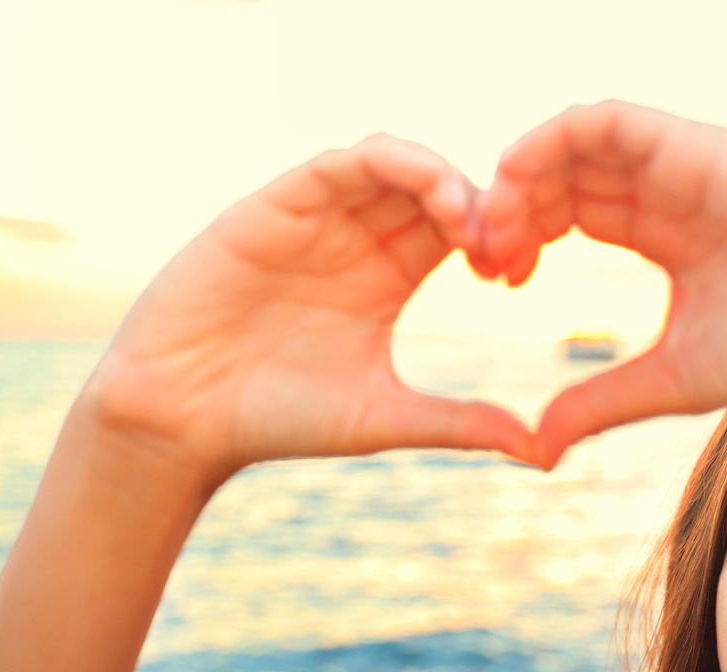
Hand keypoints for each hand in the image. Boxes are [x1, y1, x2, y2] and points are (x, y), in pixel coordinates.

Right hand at [89, 135, 533, 476]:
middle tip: (503, 243)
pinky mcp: (275, 206)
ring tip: (466, 219)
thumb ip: (462, 423)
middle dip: (479, 202)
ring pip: (393, 163)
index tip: (516, 275)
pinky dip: (388, 163)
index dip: (498, 236)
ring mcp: (316, 218)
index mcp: (388, 276)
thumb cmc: (279, 419)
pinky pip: (338, 163)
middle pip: (434, 187)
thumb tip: (544, 453)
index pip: (458, 229)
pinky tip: (424, 191)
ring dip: (440, 176)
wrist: (182, 418)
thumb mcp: (387, 418)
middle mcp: (356, 237)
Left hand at [475, 101, 726, 466]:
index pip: (571, 211)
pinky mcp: (693, 144)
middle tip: (484, 257)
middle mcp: (666, 189)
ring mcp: (679, 161)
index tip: (498, 281)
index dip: (523, 238)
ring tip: (499, 225)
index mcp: (662, 232)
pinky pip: (606, 120)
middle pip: (563, 174)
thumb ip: (600, 403)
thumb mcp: (668, 379)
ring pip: (575, 140)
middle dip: (512, 208)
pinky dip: (553, 140)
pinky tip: (525, 185)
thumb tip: (537, 449)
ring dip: (524, 174)